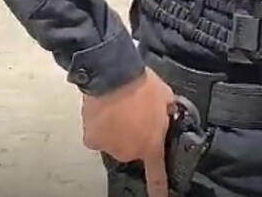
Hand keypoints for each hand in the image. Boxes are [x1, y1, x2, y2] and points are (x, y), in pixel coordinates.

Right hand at [82, 68, 175, 196]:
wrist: (114, 76)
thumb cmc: (143, 86)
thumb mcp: (166, 96)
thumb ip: (168, 111)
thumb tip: (169, 113)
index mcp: (151, 145)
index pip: (157, 175)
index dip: (159, 191)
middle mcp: (130, 153)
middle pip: (133, 148)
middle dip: (135, 134)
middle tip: (135, 112)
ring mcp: (110, 148)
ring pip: (115, 141)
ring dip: (118, 129)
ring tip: (120, 107)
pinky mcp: (92, 141)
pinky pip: (99, 135)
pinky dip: (101, 126)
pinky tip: (105, 110)